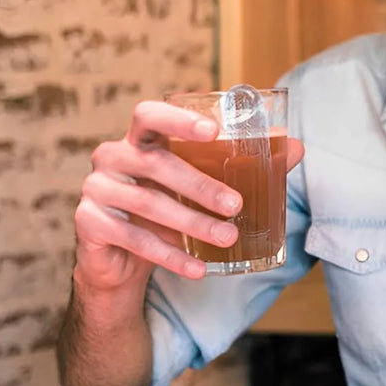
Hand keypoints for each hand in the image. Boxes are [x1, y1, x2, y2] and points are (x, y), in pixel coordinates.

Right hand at [74, 101, 304, 289]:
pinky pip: (135, 240)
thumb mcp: (198, 190)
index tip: (214, 132)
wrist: (120, 264)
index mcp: (138, 141)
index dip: (179, 121)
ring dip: (192, 224)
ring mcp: (97, 190)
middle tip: (237, 206)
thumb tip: (295, 148)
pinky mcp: (89, 224)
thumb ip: (241, 168)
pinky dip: (170, 256)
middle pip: (156, 164)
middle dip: (201, 186)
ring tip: (228, 239)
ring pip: (148, 204)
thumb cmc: (164, 214)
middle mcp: (112, 158)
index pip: (150, 116)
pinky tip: (198, 269)